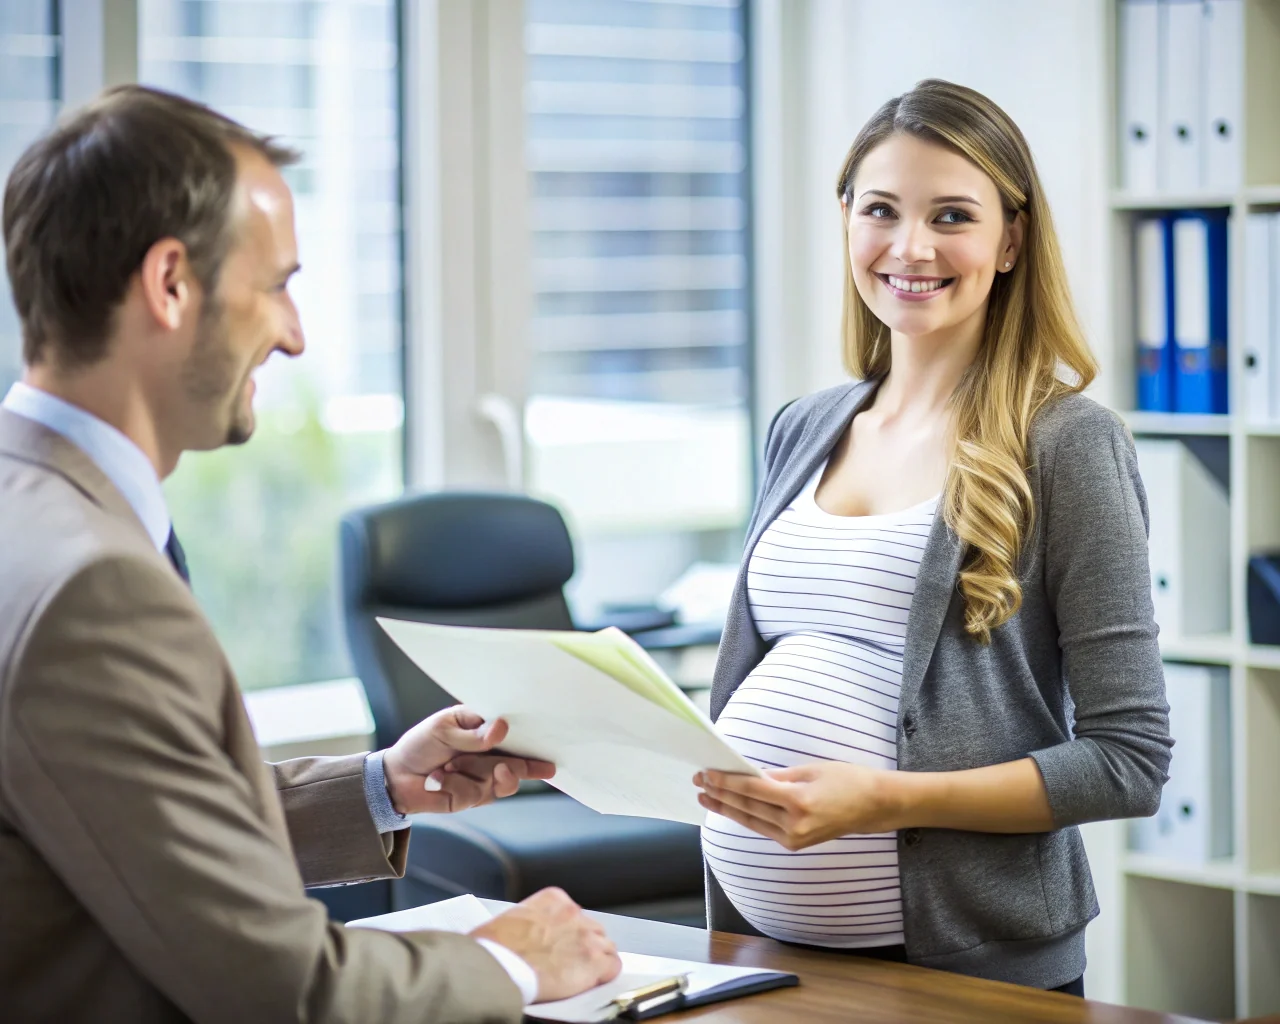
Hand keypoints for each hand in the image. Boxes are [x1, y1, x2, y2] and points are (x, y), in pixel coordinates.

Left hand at [382, 706, 554, 814]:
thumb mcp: (443, 729)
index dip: (535, 741)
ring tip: (450, 767)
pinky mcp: (472, 798)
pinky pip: (475, 794)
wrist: (396, 777)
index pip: (517, 734)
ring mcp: (484, 777)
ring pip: (500, 781)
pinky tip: (438, 779)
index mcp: (486, 730)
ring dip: (472, 772)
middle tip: (506, 766)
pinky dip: (453, 785)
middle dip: (517, 766)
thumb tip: (501, 728)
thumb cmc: (421, 745)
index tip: (550, 751)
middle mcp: (491, 754)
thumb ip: (473, 734)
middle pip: (519, 763)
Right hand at [470, 888, 620, 1002]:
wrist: (497, 965)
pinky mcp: (593, 962)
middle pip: (593, 929)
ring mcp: (586, 937)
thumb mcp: (511, 919)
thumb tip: (526, 936)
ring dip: (597, 959)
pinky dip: (605, 975)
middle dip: (584, 944)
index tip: (564, 943)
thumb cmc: (494, 947)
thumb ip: (530, 922)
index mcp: (553, 899)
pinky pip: (613, 966)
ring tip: (581, 974)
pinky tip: (593, 981)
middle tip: (571, 961)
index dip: (571, 932)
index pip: (575, 913)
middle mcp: (573, 913)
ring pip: (606, 947)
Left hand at [694, 762, 900, 850]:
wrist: (874, 807)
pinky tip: (730, 807)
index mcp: (799, 801)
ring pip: (751, 821)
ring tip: (706, 796)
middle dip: (720, 794)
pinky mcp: (795, 844)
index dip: (727, 781)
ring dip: (726, 808)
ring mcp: (794, 838)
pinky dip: (745, 816)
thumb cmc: (847, 781)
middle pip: (747, 807)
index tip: (708, 773)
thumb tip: (747, 775)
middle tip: (699, 781)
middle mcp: (794, 825)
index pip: (752, 790)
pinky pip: (763, 828)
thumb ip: (776, 776)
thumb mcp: (810, 770)